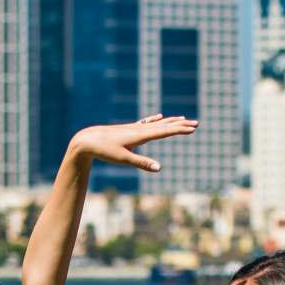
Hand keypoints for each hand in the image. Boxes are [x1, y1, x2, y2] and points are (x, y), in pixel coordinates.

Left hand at [68, 114, 197, 173]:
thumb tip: (160, 168)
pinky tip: (159, 116)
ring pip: (157, 123)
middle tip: (196, 123)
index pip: (165, 131)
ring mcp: (134, 128)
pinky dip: (155, 120)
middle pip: (165, 126)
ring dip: (171, 121)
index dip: (180, 130)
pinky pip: (147, 123)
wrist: (87, 140)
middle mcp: (139, 129)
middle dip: (181, 125)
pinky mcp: (129, 130)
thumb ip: (143, 163)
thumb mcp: (124, 159)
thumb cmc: (104, 150)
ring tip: (183, 119)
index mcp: (140, 135)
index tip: (193, 129)